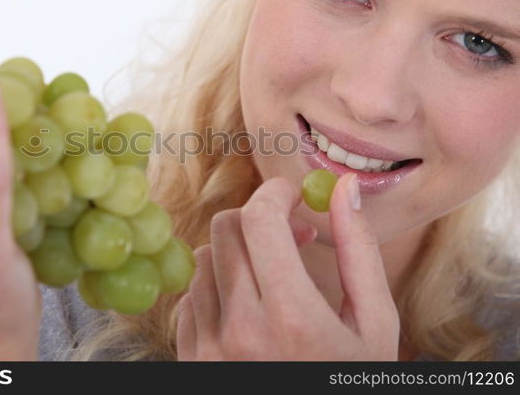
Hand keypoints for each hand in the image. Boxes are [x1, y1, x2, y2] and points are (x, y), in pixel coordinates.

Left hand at [177, 174, 399, 359]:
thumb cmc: (349, 381)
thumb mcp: (373, 324)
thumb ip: (358, 251)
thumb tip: (343, 190)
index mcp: (292, 317)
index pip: (259, 220)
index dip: (275, 193)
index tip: (291, 195)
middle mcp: (241, 330)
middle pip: (226, 230)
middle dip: (258, 218)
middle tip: (289, 235)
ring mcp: (209, 347)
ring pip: (204, 257)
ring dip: (238, 252)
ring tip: (271, 274)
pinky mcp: (192, 357)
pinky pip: (191, 294)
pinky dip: (218, 283)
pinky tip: (248, 302)